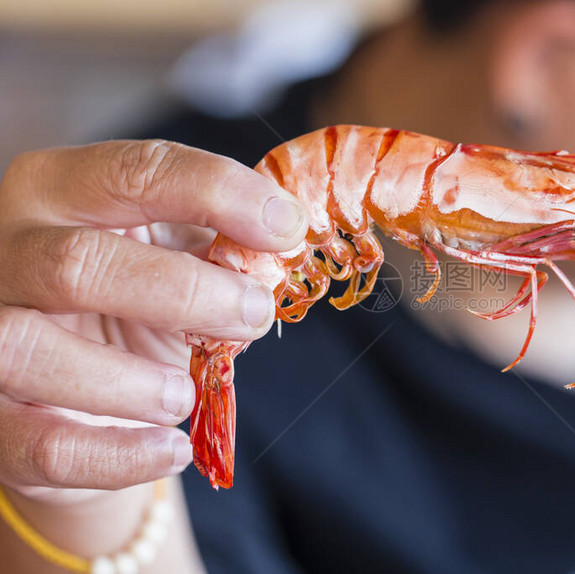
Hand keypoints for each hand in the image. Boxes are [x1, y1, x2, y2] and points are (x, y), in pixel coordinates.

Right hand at [0, 140, 305, 502]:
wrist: (77, 383)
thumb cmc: (135, 299)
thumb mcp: (176, 255)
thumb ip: (219, 245)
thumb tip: (279, 244)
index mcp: (57, 190)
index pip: (134, 171)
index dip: (218, 193)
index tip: (287, 227)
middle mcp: (5, 250)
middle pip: (77, 264)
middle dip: (185, 293)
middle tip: (253, 315)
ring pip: (32, 352)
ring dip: (131, 382)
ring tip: (185, 396)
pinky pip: (41, 445)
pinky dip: (119, 455)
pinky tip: (172, 449)